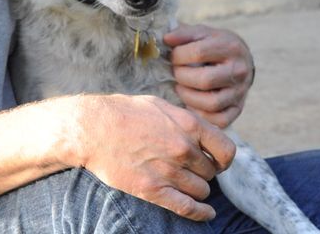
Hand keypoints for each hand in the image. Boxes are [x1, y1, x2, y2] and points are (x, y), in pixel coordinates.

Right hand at [76, 94, 235, 220]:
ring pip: (201, 190)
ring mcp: (168, 171)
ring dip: (196, 189)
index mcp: (188, 125)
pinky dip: (200, 213)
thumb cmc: (124, 113)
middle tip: (188, 169)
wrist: (93, 128)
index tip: (215, 161)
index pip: (226, 151)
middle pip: (211, 172)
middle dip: (203, 172)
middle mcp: (183, 149)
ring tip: (184, 182)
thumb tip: (203, 133)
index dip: (223, 159)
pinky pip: (187, 208)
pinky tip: (206, 213)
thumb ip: (185, 120)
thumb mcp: (160, 106)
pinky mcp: (153, 190)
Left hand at [163, 23, 254, 128]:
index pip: (198, 53)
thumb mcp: (202, 32)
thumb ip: (183, 33)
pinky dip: (201, 115)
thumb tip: (166, 39)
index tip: (172, 56)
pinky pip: (219, 120)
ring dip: (188, 97)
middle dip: (182, 77)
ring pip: (211, 103)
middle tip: (175, 73)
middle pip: (205, 80)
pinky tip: (191, 103)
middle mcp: (239, 70)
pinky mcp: (238, 108)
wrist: (241, 60)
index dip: (178, 55)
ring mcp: (240, 92)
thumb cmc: (215, 45)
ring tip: (180, 88)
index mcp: (230, 47)